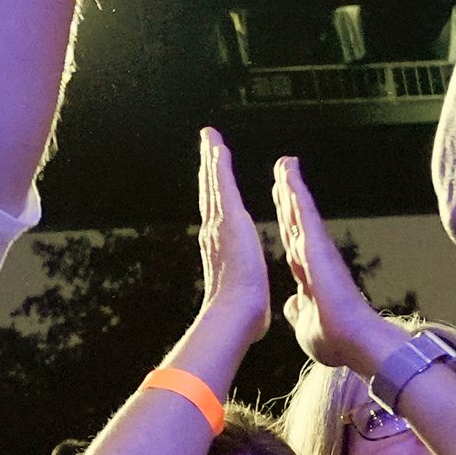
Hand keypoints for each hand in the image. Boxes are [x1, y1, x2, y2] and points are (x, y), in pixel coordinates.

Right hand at [186, 127, 269, 354]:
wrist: (235, 317)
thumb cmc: (242, 316)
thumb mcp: (242, 299)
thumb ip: (242, 296)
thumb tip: (249, 311)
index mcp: (219, 251)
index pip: (216, 216)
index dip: (214, 198)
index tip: (212, 182)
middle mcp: (213, 233)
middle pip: (209, 194)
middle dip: (207, 170)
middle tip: (205, 147)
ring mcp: (218, 224)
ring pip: (213, 184)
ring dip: (210, 159)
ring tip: (209, 137)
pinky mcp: (229, 218)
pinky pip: (222, 184)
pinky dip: (217, 164)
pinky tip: (217, 145)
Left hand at [272, 156, 401, 373]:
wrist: (356, 342)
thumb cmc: (336, 340)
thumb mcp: (306, 325)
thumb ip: (299, 311)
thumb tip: (292, 306)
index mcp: (307, 274)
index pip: (292, 241)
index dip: (286, 220)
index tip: (280, 203)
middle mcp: (313, 257)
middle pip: (295, 219)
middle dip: (287, 195)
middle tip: (282, 169)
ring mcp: (317, 250)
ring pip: (301, 212)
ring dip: (292, 187)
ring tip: (285, 163)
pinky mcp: (318, 247)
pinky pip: (306, 215)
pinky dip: (298, 196)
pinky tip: (290, 177)